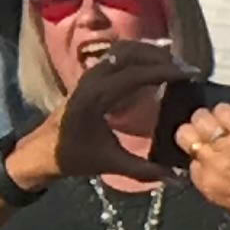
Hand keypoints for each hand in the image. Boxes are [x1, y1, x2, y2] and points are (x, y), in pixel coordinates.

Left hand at [45, 41, 186, 182]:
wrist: (40, 151)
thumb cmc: (73, 156)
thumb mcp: (109, 163)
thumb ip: (145, 170)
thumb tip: (178, 179)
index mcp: (97, 98)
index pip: (136, 74)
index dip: (165, 71)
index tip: (189, 74)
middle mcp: (92, 80)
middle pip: (130, 53)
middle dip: (159, 57)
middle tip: (184, 69)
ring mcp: (89, 75)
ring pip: (122, 50)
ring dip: (148, 53)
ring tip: (172, 64)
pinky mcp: (90, 77)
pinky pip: (116, 56)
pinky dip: (137, 56)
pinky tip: (152, 66)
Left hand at [178, 96, 229, 229]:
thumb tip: (229, 124)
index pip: (220, 108)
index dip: (224, 114)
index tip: (228, 121)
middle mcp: (226, 148)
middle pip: (197, 120)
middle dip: (203, 123)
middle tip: (212, 131)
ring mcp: (213, 169)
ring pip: (186, 140)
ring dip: (197, 142)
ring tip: (212, 150)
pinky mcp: (207, 187)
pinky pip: (192, 167)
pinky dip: (200, 166)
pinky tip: (216, 171)